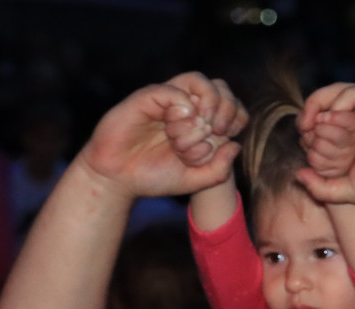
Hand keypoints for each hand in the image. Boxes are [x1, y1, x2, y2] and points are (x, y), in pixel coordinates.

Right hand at [77, 72, 246, 200]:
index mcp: (198, 121)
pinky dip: (181, 106)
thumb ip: (218, 169)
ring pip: (198, 82)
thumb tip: (235, 145)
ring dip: (207, 103)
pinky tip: (174, 128)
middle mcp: (184, 106)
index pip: (230, 103)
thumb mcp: (193, 180)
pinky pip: (172, 89)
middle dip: (225, 111)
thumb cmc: (153, 177)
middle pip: (219, 87)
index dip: (236, 116)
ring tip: (201, 128)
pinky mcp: (147, 98)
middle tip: (215, 133)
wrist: (118, 180)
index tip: (228, 136)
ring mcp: (166, 99)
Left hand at [296, 83, 354, 207]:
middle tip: (305, 134)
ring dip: (320, 107)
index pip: (321, 120)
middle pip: (326, 103)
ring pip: (337, 93)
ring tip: (312, 125)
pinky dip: (338, 103)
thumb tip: (297, 174)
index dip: (307, 128)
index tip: (303, 145)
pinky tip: (332, 121)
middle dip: (310, 117)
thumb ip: (321, 186)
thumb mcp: (346, 191)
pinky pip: (354, 92)